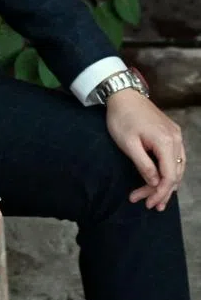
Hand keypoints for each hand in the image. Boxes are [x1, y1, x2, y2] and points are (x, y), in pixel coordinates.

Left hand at [106, 89, 185, 210]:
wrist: (123, 95)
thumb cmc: (121, 118)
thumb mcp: (128, 144)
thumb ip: (143, 164)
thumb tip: (155, 183)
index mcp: (166, 142)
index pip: (169, 176)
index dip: (160, 192)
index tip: (148, 203)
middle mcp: (177, 139)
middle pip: (175, 173)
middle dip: (162, 191)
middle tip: (149, 204)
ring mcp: (176, 135)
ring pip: (177, 167)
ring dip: (167, 183)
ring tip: (156, 199)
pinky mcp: (172, 133)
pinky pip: (175, 157)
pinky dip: (168, 171)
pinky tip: (160, 180)